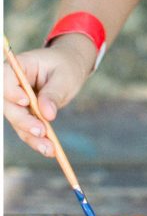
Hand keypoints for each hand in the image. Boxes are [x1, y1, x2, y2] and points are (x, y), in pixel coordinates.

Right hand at [3, 39, 91, 156]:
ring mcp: (17, 101)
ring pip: (17, 121)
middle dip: (24, 121)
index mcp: (20, 66)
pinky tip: (50, 149)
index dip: (12, 92)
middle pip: (8, 105)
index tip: (26, 102)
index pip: (6, 78)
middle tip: (41, 132)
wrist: (71, 68)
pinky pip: (27, 128)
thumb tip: (47, 114)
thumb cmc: (67, 66)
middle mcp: (13, 85)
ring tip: (49, 148)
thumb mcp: (64, 76)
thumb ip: (54, 93)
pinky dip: (37, 140)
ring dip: (31, 137)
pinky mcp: (25, 114)